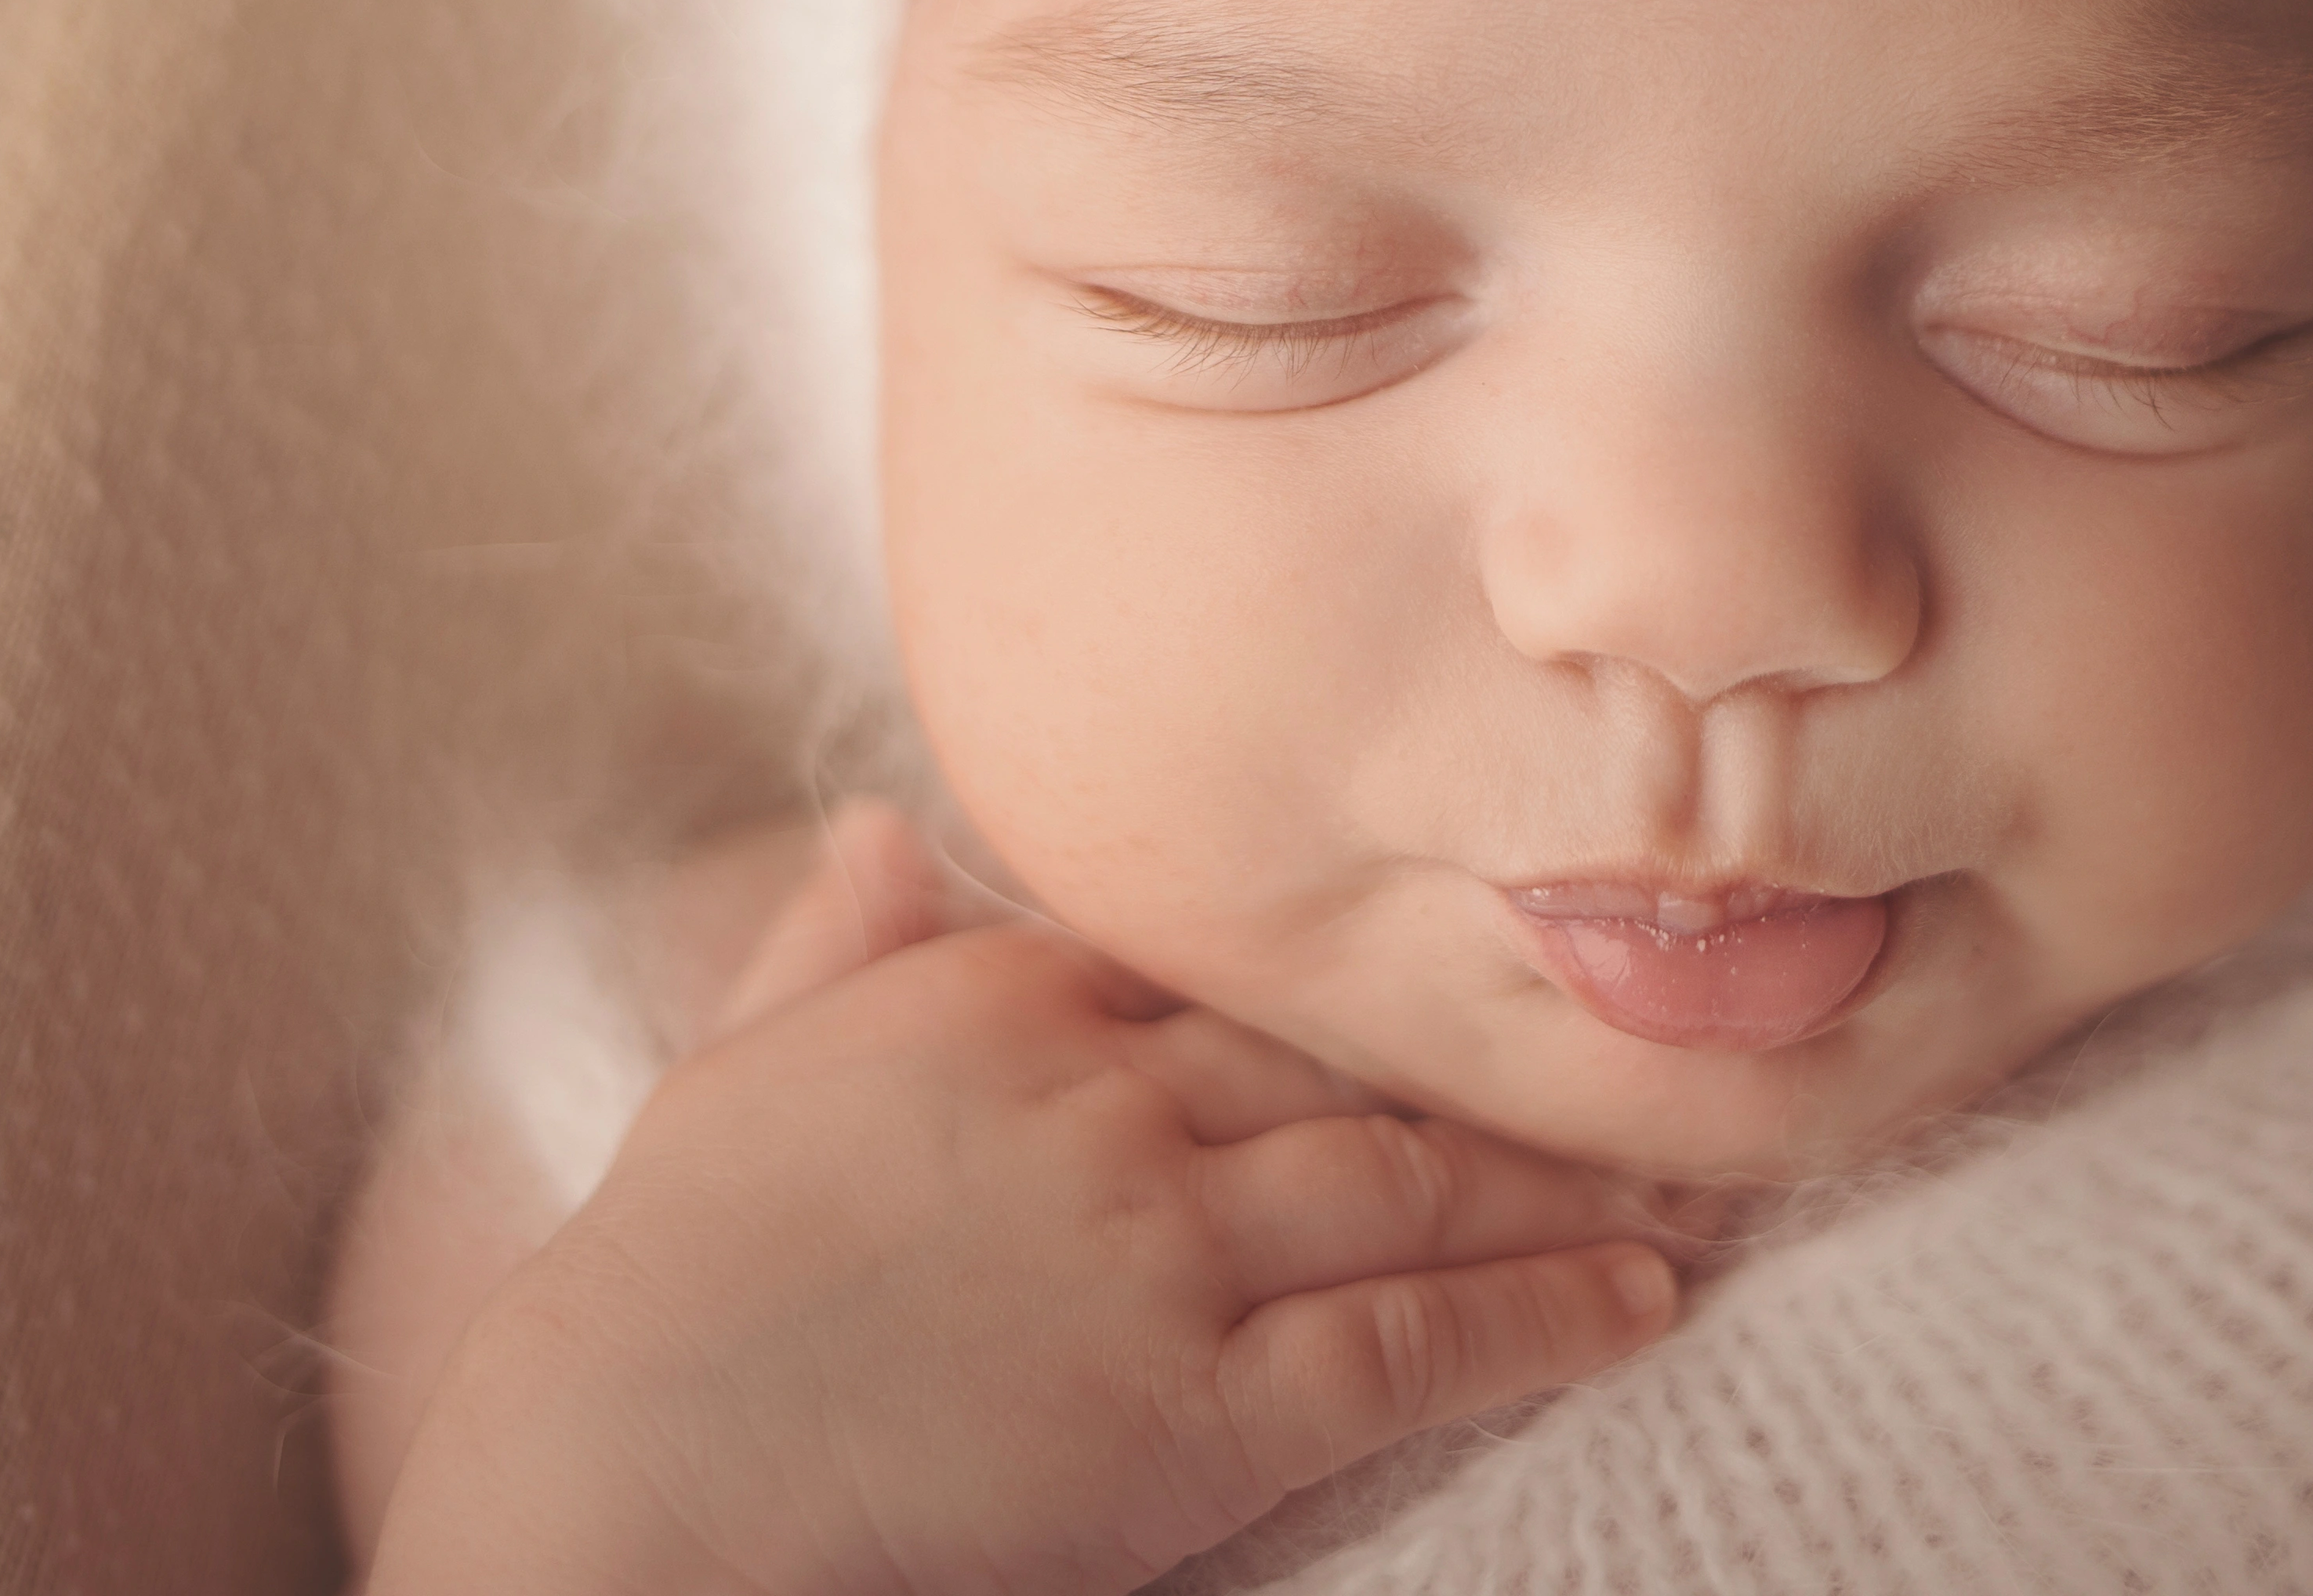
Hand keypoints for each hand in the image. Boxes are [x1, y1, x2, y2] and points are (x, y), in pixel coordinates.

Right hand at [366, 802, 1684, 1595]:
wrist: (617, 1479)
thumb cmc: (650, 1294)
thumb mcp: (730, 1078)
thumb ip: (828, 952)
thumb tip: (884, 834)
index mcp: (995, 1004)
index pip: (1223, 981)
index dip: (1351, 997)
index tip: (1457, 984)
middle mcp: (1103, 1099)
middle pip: (1347, 1071)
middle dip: (1500, 1072)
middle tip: (1645, 1064)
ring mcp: (1158, 1248)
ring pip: (1411, 1187)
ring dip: (1563, 1183)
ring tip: (1695, 1174)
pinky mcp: (1195, 1406)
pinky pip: (1406, 1344)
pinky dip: (1539, 1316)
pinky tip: (1636, 1302)